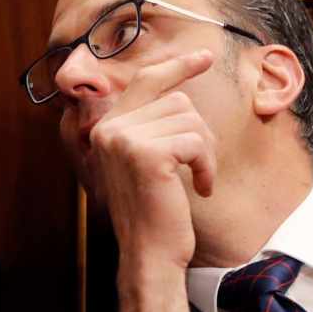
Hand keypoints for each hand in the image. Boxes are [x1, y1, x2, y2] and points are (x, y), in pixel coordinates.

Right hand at [87, 48, 216, 271]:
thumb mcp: (146, 162)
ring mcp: (125, 139)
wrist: (149, 253)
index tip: (203, 58)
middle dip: (199, 133)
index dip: (177, 67)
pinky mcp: (146, 154)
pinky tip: (200, 188)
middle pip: (177, 101)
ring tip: (197, 179)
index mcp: (107, 127)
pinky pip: (194, 141)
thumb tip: (179, 90)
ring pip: (190, 119)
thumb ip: (150, 126)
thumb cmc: (154, 212)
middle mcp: (110, 128)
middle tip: (200, 166)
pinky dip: (206, 165)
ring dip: (205, 152)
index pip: (146, 81)